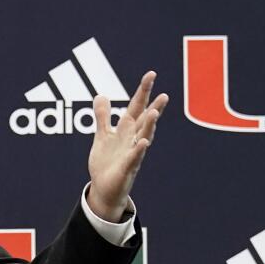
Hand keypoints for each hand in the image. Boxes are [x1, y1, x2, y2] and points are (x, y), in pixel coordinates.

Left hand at [87, 71, 168, 221]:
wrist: (104, 189)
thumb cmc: (107, 163)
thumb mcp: (103, 136)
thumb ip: (103, 116)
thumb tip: (100, 95)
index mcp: (126, 130)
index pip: (136, 107)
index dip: (143, 91)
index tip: (151, 74)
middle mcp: (132, 140)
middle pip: (144, 120)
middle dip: (153, 107)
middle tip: (164, 94)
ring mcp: (132, 154)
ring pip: (143, 137)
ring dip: (149, 125)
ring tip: (154, 113)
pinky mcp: (127, 168)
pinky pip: (134, 158)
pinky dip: (139, 150)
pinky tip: (143, 142)